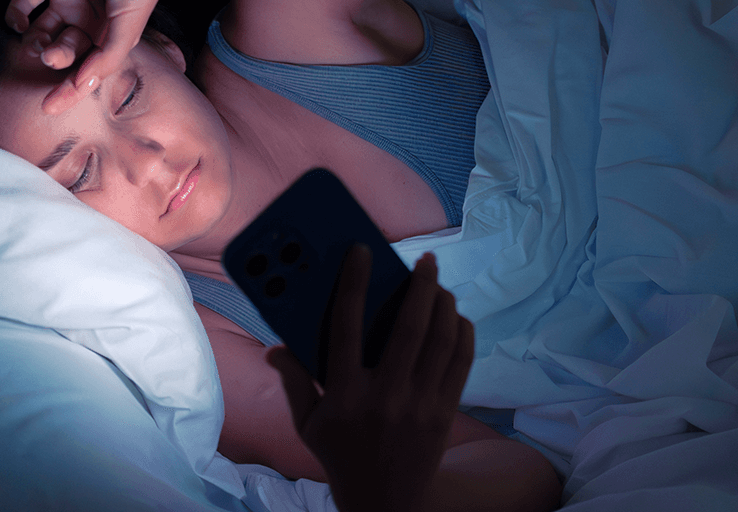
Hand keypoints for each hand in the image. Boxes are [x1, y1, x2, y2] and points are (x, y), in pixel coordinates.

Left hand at [4, 0, 185, 113]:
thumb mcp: (130, 24)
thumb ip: (107, 56)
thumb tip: (83, 85)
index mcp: (108, 37)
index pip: (84, 70)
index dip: (67, 91)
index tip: (48, 107)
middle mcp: (86, 22)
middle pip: (61, 52)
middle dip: (54, 58)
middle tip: (54, 53)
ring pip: (40, 31)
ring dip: (33, 41)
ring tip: (37, 40)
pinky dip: (15, 13)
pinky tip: (18, 21)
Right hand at [266, 249, 473, 511]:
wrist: (386, 504)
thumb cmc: (341, 455)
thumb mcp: (307, 424)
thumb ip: (293, 382)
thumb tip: (275, 347)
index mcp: (344, 395)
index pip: (346, 328)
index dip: (354, 284)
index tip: (361, 252)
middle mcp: (385, 397)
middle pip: (408, 329)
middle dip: (420, 287)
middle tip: (425, 260)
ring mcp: (419, 406)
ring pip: (440, 342)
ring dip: (444, 304)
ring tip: (440, 284)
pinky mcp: (444, 414)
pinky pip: (460, 364)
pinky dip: (462, 334)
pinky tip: (455, 317)